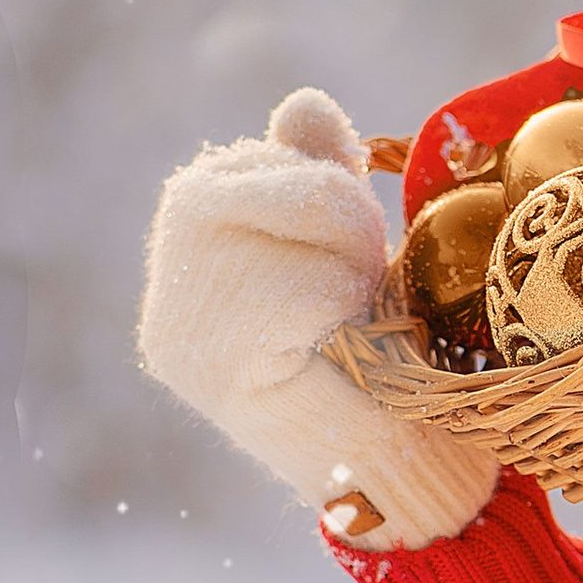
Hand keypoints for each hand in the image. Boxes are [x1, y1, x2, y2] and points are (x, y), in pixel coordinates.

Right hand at [138, 89, 497, 549]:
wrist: (412, 480)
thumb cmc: (391, 367)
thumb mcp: (352, 253)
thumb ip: (317, 178)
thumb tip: (302, 102)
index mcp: (193, 274)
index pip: (224, 175)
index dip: (305, 188)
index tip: (350, 249)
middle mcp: (170, 303)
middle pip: (222, 186)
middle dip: (319, 206)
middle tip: (362, 273)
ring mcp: (180, 336)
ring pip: (256, 216)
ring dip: (334, 247)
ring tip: (354, 308)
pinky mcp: (210, 368)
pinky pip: (284, 283)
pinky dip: (334, 301)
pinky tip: (342, 343)